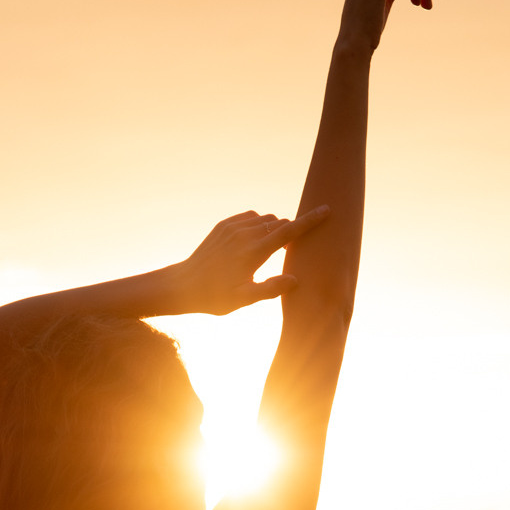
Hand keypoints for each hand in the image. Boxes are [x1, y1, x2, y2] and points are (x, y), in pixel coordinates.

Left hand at [177, 206, 330, 314]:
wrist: (183, 285)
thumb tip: (295, 279)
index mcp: (253, 252)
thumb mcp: (243, 299)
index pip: (289, 232)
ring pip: (265, 219)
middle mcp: (244, 234)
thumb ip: (270, 289)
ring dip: (275, 229)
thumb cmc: (214, 297)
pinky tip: (256, 240)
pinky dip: (259, 224)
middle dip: (292, 231)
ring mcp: (232, 227)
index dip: (310, 221)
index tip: (327, 210)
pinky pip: (250, 217)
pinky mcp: (223, 225)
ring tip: (273, 248)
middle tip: (293, 249)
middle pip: (279, 223)